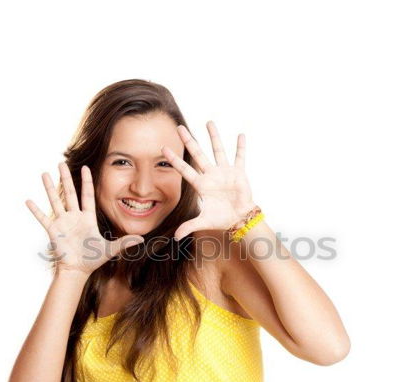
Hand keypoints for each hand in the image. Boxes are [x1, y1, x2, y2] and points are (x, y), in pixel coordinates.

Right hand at [25, 161, 144, 274]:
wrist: (78, 270)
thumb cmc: (93, 260)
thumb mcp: (110, 249)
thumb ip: (125, 242)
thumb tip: (142, 239)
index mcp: (87, 218)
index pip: (88, 195)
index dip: (87, 181)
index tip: (86, 167)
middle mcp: (74, 217)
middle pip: (70, 193)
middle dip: (66, 178)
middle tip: (61, 163)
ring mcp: (63, 222)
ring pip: (55, 201)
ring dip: (49, 188)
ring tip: (44, 174)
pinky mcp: (53, 230)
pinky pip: (43, 218)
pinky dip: (36, 210)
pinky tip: (28, 200)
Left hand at [162, 121, 256, 240]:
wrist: (239, 219)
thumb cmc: (221, 218)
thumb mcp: (203, 221)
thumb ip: (189, 226)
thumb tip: (175, 238)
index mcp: (201, 184)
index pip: (184, 169)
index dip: (174, 159)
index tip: (163, 148)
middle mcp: (211, 174)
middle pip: (197, 154)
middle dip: (189, 140)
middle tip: (179, 127)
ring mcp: (224, 172)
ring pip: (218, 150)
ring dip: (214, 137)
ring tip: (209, 122)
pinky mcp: (238, 173)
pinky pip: (240, 158)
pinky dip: (240, 147)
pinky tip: (240, 135)